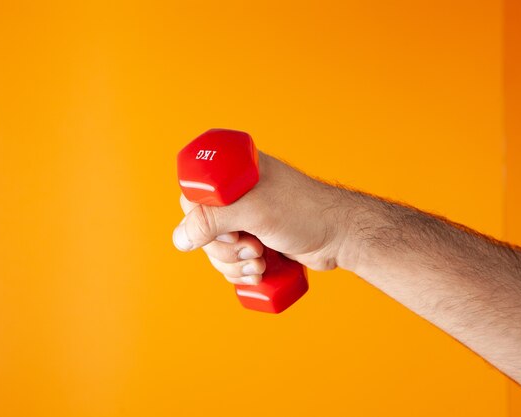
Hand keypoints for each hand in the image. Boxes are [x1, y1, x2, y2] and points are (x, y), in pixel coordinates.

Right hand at [172, 152, 348, 284]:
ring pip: (214, 250)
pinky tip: (261, 271)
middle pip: (201, 228)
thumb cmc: (304, 212)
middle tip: (251, 247)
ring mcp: (245, 219)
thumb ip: (213, 220)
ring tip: (261, 260)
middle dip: (223, 248)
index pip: (193, 195)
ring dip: (234, 264)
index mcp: (233, 173)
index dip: (202, 220)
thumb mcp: (255, 211)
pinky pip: (230, 262)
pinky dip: (240, 272)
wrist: (341, 237)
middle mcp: (236, 194)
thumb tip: (179, 240)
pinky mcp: (254, 241)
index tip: (230, 230)